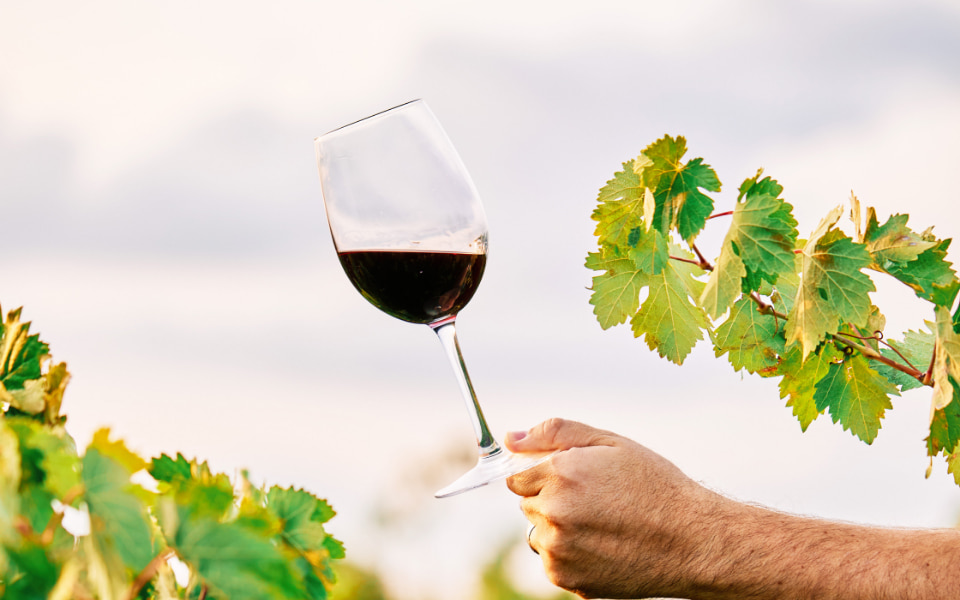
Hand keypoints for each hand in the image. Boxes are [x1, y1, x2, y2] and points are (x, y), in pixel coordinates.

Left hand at [506, 418, 725, 598]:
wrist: (692, 541)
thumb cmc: (656, 486)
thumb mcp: (610, 443)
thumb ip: (555, 434)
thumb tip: (511, 438)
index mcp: (560, 474)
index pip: (517, 476)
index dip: (543, 475)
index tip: (569, 479)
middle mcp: (553, 513)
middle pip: (527, 504)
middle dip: (551, 499)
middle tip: (594, 500)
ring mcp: (559, 549)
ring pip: (539, 533)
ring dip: (559, 529)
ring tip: (603, 524)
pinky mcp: (567, 578)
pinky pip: (553, 561)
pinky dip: (571, 554)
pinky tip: (604, 545)